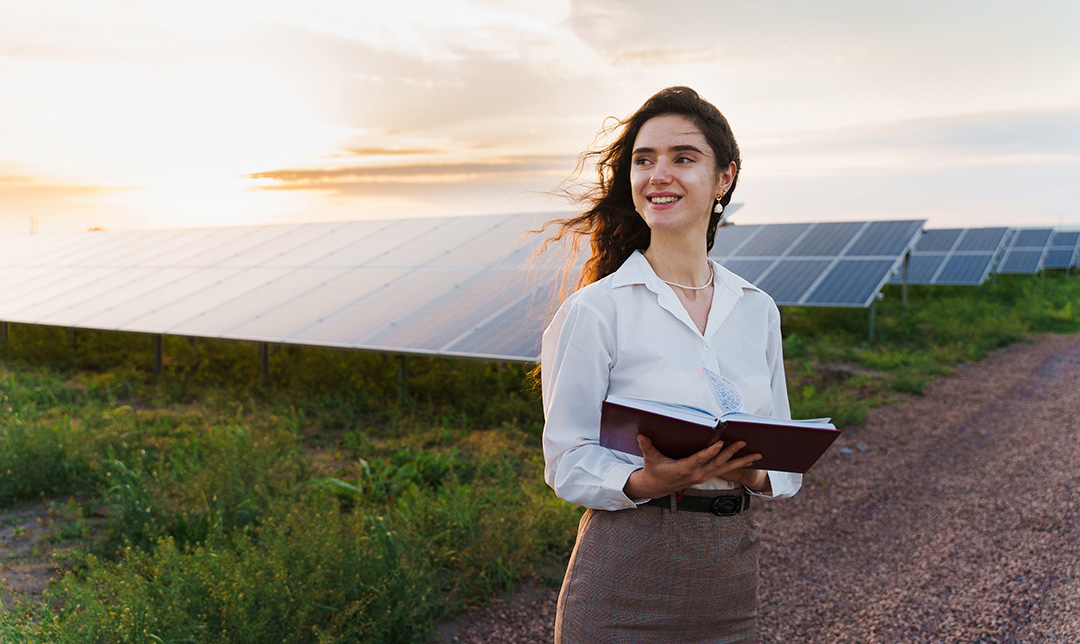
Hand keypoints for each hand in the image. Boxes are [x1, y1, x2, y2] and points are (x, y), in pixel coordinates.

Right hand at [623, 434, 763, 499]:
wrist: (657, 487)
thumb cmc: (654, 469)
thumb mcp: (650, 458)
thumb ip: (647, 447)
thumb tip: (640, 435)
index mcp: (684, 468)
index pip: (700, 459)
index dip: (710, 452)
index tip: (720, 443)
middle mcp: (697, 474)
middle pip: (717, 463)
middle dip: (731, 453)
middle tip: (744, 443)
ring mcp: (703, 476)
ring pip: (726, 468)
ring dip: (742, 461)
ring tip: (757, 455)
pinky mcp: (706, 476)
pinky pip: (725, 470)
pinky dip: (738, 464)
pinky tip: (750, 460)